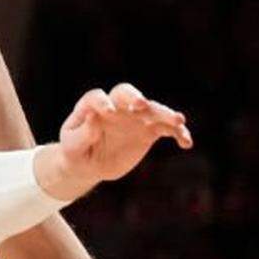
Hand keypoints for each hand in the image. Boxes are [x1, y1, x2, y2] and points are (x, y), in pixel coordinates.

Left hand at [35, 83, 192, 202]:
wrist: (89, 164)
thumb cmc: (76, 151)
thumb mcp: (72, 146)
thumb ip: (83, 133)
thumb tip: (95, 118)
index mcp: (93, 106)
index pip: (97, 97)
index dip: (102, 103)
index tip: (108, 113)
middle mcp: (116, 107)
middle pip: (127, 94)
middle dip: (135, 98)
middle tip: (142, 105)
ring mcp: (135, 118)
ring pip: (153, 110)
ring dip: (166, 114)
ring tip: (179, 121)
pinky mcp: (148, 132)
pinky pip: (166, 129)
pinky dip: (178, 134)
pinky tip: (186, 143)